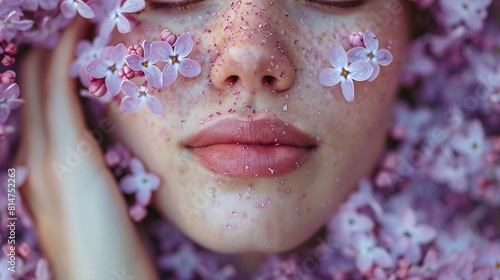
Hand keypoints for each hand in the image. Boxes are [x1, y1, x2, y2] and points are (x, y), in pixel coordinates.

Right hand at [15, 19, 157, 279]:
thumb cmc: (105, 255)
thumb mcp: (92, 210)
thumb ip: (87, 177)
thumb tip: (96, 151)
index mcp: (35, 174)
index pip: (32, 109)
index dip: (42, 73)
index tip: (61, 46)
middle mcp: (29, 161)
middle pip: (26, 90)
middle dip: (44, 53)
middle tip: (65, 22)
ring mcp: (44, 159)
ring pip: (37, 86)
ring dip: (54, 48)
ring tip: (72, 19)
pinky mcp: (69, 159)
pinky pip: (60, 94)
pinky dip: (65, 59)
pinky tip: (77, 32)